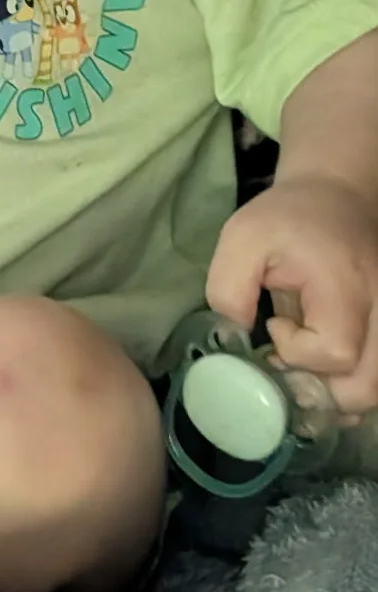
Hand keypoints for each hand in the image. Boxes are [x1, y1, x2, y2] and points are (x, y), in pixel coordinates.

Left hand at [207, 171, 377, 415]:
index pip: (335, 350)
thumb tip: (235, 340)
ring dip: (339, 395)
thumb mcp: (242, 240)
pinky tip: (326, 373)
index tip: (274, 324)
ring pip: (377, 388)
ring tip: (305, 370)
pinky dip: (354, 385)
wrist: (337, 197)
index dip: (298, 352)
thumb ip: (229, 291)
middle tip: (288, 364)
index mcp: (347, 283)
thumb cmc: (286, 219)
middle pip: (367, 385)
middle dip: (320, 391)